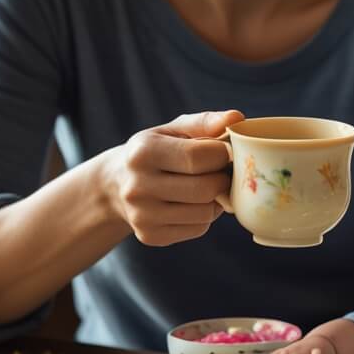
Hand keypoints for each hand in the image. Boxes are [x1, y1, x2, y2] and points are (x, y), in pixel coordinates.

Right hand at [102, 109, 243, 246]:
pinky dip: (205, 217)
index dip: (222, 155)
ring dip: (217, 200)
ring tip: (208, 186)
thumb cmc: (156, 150)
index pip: (199, 157)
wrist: (116, 185)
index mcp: (144, 152)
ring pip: (205, 212)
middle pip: (205, 188)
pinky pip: (198, 229)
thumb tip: (237, 117)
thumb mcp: (173, 130)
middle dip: (222, 179)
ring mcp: (142, 215)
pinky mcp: (150, 236)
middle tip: (222, 172)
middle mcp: (138, 186)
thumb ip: (205, 122)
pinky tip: (194, 204)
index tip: (225, 152)